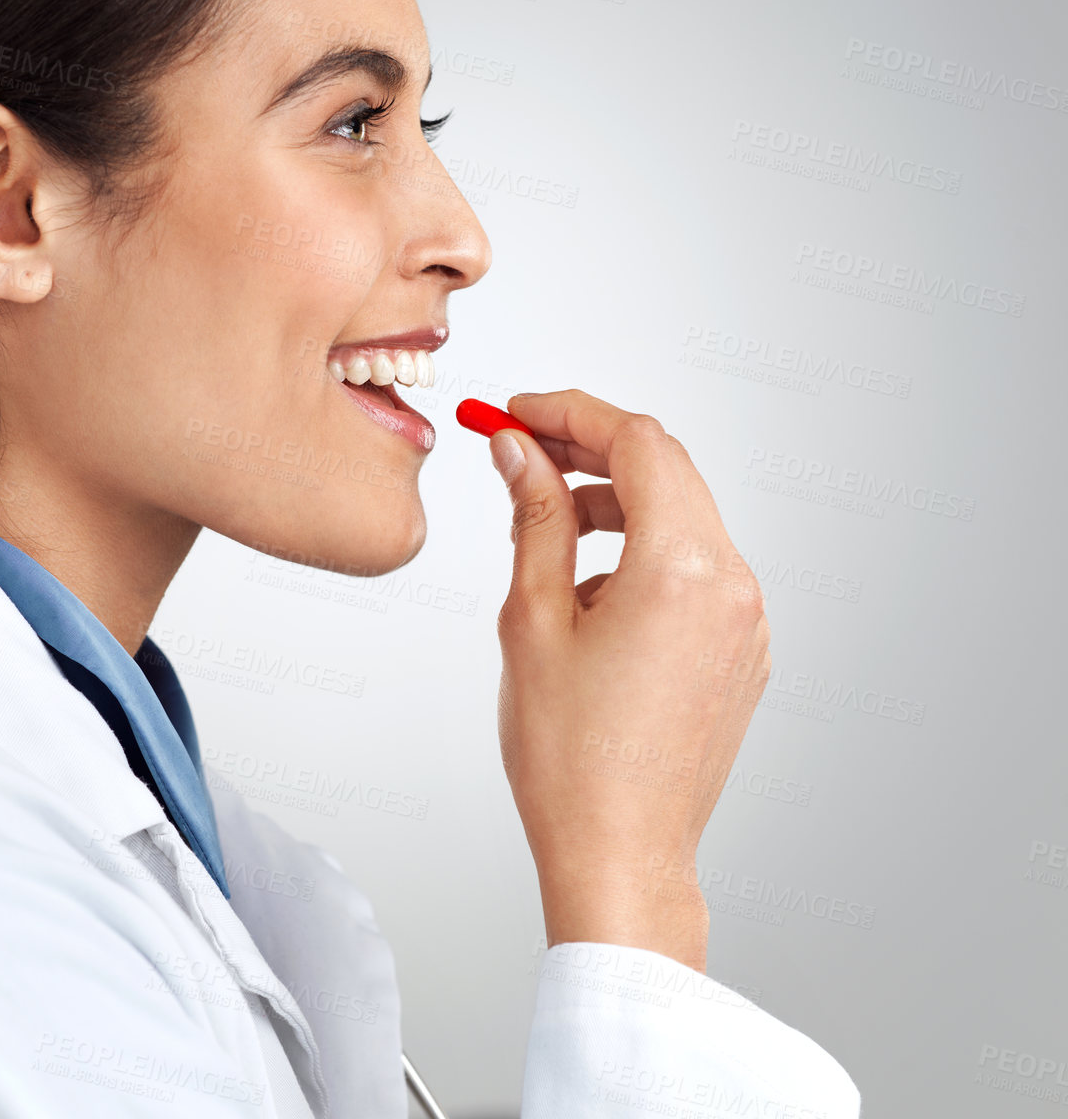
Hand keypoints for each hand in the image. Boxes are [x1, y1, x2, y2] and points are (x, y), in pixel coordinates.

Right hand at [486, 390, 771, 972]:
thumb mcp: (532, 619)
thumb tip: (521, 451)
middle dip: (593, 447)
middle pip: (667, 470)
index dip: (570, 412)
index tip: (517, 412)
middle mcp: (731, 584)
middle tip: (524, 447)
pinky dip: (645, 549)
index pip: (636, 442)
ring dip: (618, 499)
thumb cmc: (570, 757)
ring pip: (684, 517)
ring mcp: (747, 620)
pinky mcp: (743, 651)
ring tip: (549, 521)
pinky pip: (698, 568)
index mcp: (682, 568)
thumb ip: (536, 517)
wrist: (620, 852)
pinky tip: (590, 583)